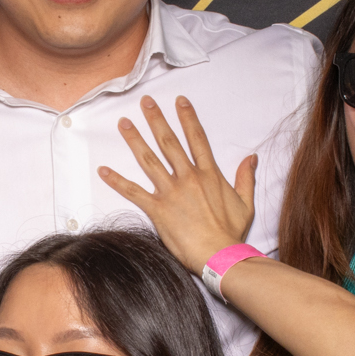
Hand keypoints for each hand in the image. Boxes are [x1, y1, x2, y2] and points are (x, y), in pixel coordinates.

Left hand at [96, 95, 255, 275]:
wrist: (220, 255)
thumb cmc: (232, 233)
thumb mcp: (245, 203)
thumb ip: (246, 177)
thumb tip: (251, 157)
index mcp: (209, 174)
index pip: (196, 139)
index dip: (188, 117)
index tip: (179, 101)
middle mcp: (188, 177)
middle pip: (169, 142)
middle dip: (156, 120)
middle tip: (145, 102)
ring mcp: (171, 192)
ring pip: (149, 160)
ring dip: (135, 140)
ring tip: (124, 123)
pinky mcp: (158, 209)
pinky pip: (133, 192)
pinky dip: (117, 181)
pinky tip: (103, 170)